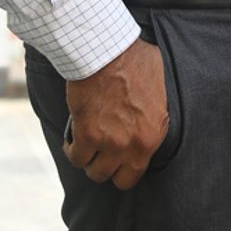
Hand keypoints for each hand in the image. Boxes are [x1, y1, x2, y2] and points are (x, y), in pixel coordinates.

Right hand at [64, 36, 168, 189]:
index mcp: (154, 134)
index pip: (137, 172)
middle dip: (106, 167)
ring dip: (89, 160)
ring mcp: (111, 143)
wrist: (107, 51)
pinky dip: (71, 150)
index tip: (117, 158)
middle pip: (116, 178)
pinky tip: (72, 140)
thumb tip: (152, 112)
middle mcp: (134, 144)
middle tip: (101, 153)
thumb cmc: (134, 60)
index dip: (125, 167)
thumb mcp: (159, 85)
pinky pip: (76, 157)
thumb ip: (156, 108)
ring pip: (94, 172)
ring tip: (87, 146)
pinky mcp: (88, 135)